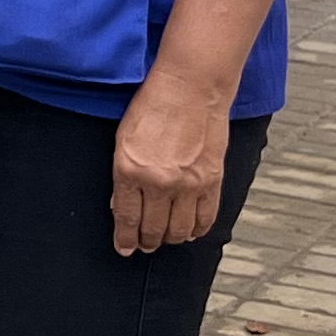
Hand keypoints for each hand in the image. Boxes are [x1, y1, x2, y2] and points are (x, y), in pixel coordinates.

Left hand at [110, 74, 232, 253]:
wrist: (191, 87)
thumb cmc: (154, 106)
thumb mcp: (123, 140)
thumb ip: (124, 175)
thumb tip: (123, 204)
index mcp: (129, 171)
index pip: (126, 218)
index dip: (125, 238)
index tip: (124, 248)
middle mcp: (159, 182)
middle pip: (153, 229)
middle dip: (147, 242)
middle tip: (144, 245)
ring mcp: (188, 184)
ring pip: (179, 229)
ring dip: (171, 238)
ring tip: (166, 238)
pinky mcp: (212, 181)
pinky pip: (206, 217)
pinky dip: (197, 229)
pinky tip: (190, 230)